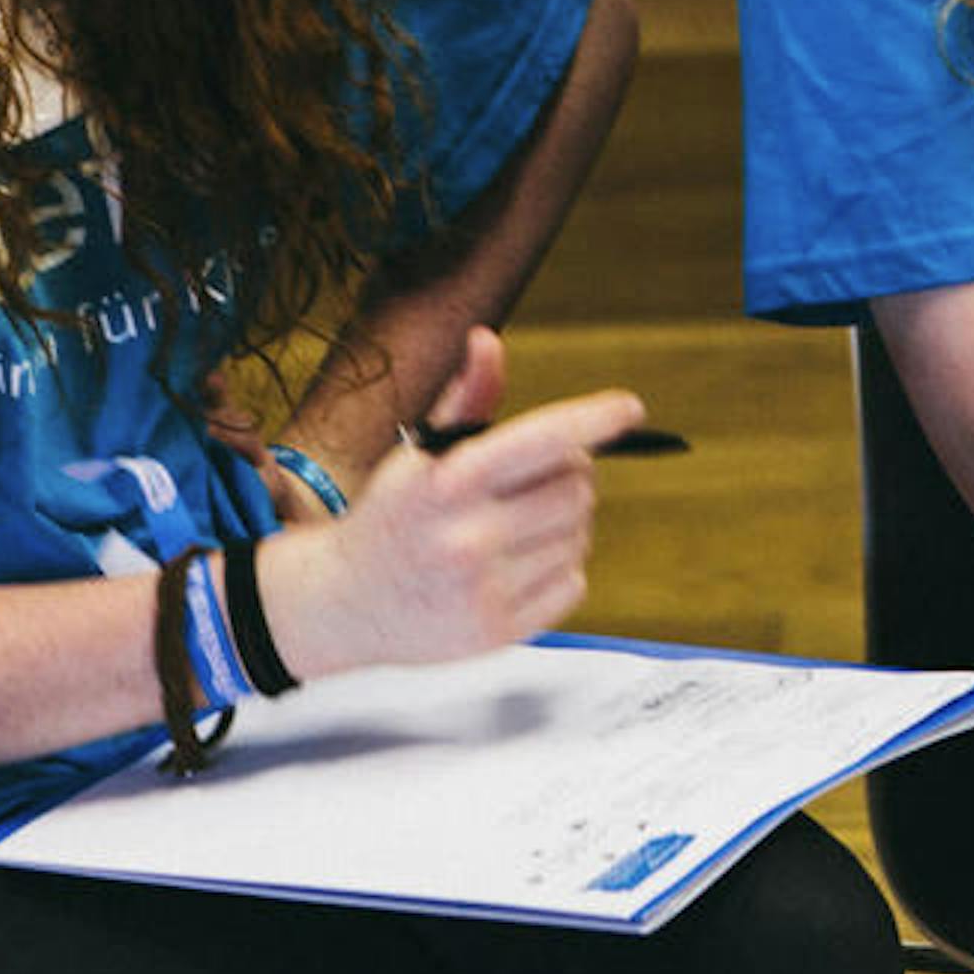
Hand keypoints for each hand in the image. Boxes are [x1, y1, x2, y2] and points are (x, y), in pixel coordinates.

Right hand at [258, 327, 642, 680]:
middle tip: (533, 481)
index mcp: (449, 483)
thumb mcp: (418, 454)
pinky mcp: (497, 632)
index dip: (593, 419)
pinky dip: (559, 568)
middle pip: (576, 487)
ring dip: (564, 522)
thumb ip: (467, 398)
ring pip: (579, 535)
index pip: (542, 440)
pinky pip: (574, 583)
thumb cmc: (392, 517)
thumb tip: (488, 340)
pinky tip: (515, 565)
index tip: (629, 408)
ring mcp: (484, 590)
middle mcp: (468, 538)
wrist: (343, 604)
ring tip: (517, 526)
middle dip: (569, 474)